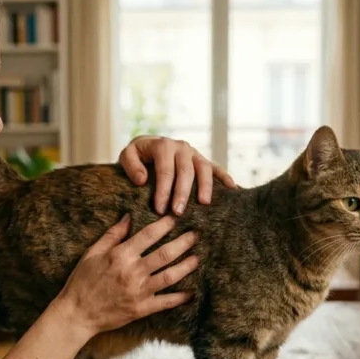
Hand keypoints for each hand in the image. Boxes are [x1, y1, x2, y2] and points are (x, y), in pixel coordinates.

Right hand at [54, 214, 198, 337]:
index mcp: (120, 255)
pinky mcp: (141, 309)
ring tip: (197, 258)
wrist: (77, 314)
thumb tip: (128, 216)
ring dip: (186, 266)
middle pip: (165, 254)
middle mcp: (133, 272)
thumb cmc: (82, 281)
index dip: (165, 225)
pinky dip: (180, 298)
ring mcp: (139, 292)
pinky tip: (191, 293)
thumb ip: (112, 235)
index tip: (176, 218)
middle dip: (184, 242)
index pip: (148, 235)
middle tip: (197, 234)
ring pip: (170, 276)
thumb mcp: (92, 253)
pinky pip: (166, 302)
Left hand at [119, 136, 237, 215]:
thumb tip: (141, 179)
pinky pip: (216, 168)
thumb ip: (131, 165)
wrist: (148, 146)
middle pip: (185, 171)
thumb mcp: (127, 155)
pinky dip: (225, 177)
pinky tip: (232, 189)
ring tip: (203, 204)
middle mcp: (181, 147)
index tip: (159, 209)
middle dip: (182, 193)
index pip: (165, 170)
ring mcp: (194, 153)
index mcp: (163, 145)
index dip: (163, 190)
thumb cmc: (138, 155)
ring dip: (204, 186)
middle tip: (177, 213)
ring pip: (203, 168)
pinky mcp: (202, 160)